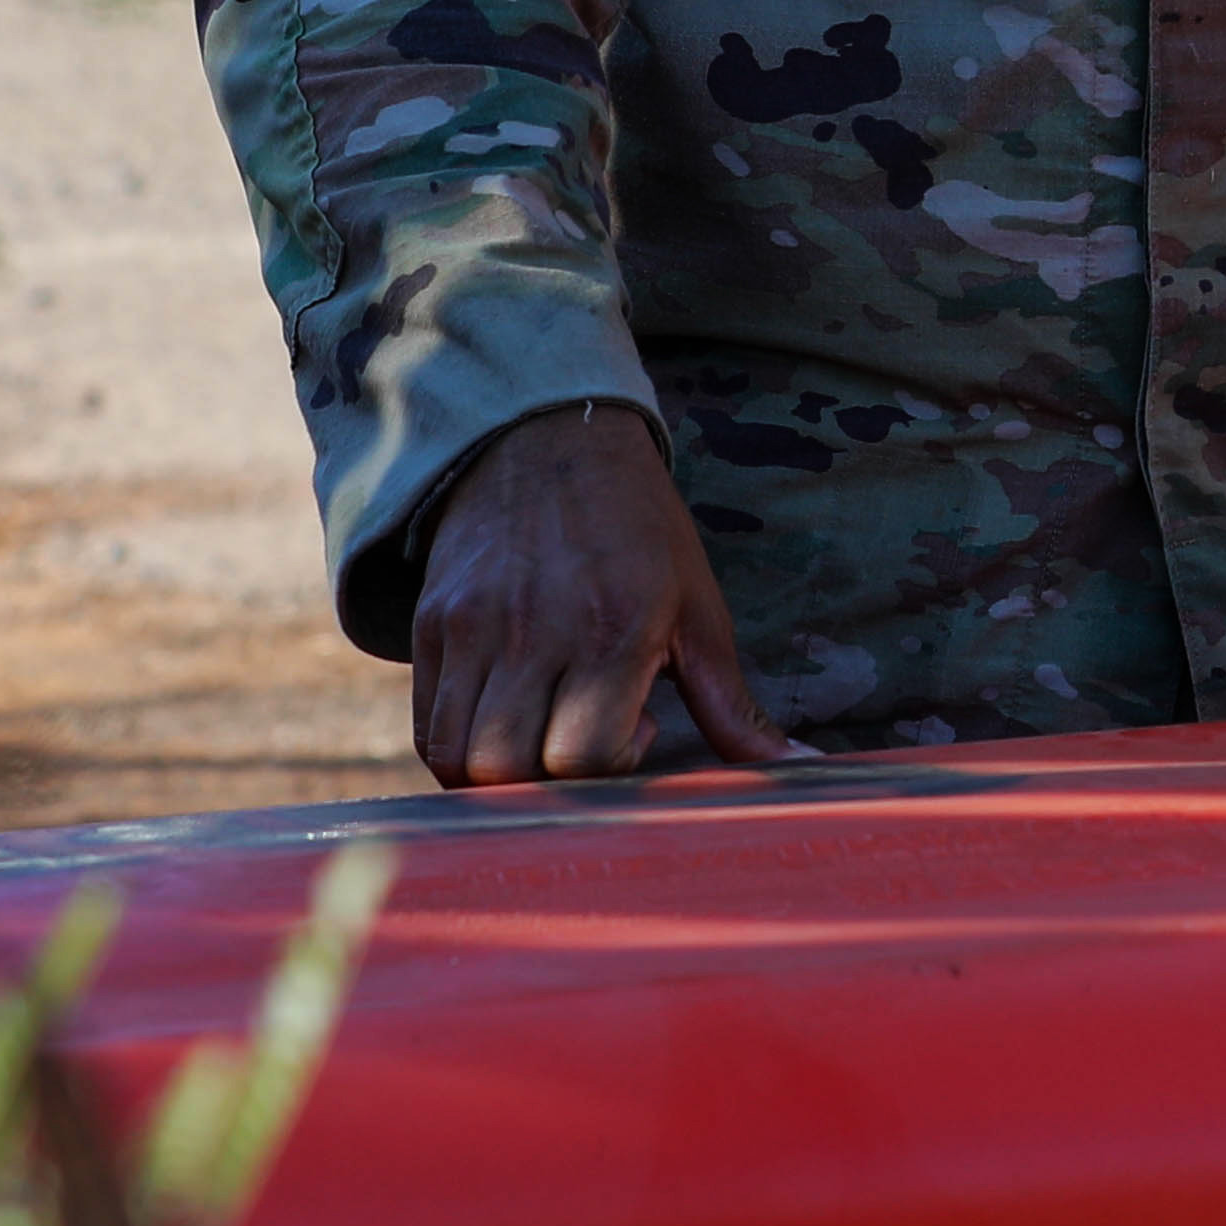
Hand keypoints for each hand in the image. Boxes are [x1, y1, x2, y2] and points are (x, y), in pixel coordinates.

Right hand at [410, 402, 793, 785]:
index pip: (584, 756)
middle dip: (552, 783)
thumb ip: (735, 705)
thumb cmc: (640, 532)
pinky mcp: (430, 625)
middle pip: (510, 768)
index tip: (634, 728)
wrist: (551, 442)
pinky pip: (426, 726)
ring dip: (499, 777)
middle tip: (585, 738)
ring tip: (543, 735)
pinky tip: (504, 721)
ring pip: (458, 757)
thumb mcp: (700, 611)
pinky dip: (456, 749)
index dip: (609, 767)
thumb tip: (799, 771)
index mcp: (614, 628)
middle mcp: (535, 632)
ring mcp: (473, 628)